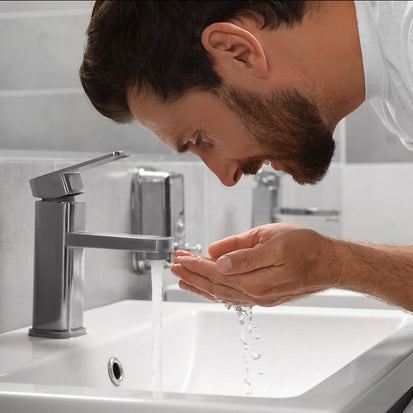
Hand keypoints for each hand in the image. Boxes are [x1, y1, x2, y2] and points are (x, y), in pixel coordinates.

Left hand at [171, 223, 332, 306]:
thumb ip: (241, 251)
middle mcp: (255, 293)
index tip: (181, 258)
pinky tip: (208, 289)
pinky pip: (234, 298)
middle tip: (175, 267)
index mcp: (254, 277)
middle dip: (192, 275)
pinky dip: (217, 293)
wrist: (328, 263)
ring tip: (183, 280)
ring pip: (222, 294)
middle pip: (215, 285)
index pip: (215, 271)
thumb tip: (215, 256)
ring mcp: (260, 298)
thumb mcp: (272, 239)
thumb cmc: (305, 247)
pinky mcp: (265, 298)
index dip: (196, 264)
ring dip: (201, 286)